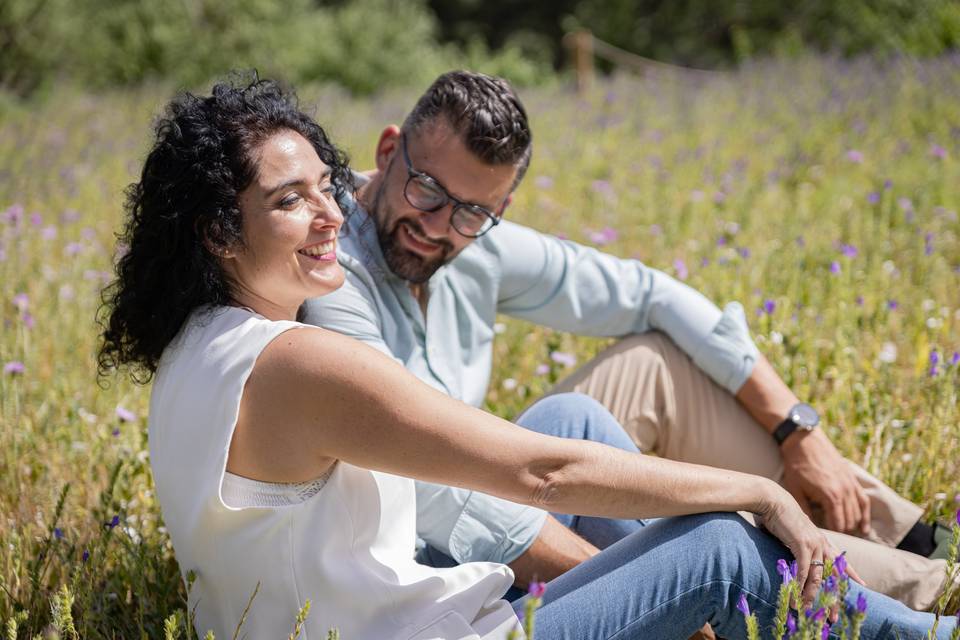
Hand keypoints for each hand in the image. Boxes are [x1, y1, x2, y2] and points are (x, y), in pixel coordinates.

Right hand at [757, 484, 864, 616]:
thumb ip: (797, 544)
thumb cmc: (779, 515)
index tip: (863, 585)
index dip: (852, 573)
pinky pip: (803, 571)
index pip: (841, 561)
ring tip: (810, 612)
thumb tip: (791, 552)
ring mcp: (814, 544)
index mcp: (822, 540)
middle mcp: (822, 544)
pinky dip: (800, 586)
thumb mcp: (793, 532)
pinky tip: (796, 598)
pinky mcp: (802, 544)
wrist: (773, 499)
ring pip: (818, 577)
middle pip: (833, 576)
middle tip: (834, 617)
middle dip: (833, 598)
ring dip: (813, 597)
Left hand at [781, 428, 870, 535]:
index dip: (833, 536)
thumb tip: (807, 529)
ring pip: (858, 513)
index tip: (825, 542)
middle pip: (849, 522)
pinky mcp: (853, 479)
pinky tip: (864, 528)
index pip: (838, 526)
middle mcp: (845, 492)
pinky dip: (865, 515)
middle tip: (832, 542)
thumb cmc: (796, 465)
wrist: (804, 440)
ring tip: (845, 537)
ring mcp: (851, 485)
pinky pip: (864, 501)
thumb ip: (804, 510)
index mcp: (831, 497)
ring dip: (852, 526)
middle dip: (842, 533)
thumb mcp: (795, 489)